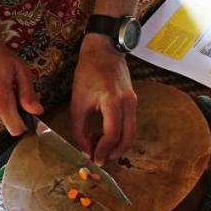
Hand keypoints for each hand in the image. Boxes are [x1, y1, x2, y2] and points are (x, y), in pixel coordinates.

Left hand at [70, 34, 135, 165]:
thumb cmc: (87, 73)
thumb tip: (85, 151)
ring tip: (102, 149)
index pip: (112, 135)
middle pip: (128, 138)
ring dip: (118, 145)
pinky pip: (130, 123)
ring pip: (131, 132)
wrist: (103, 51)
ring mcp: (133, 102)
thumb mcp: (77, 103)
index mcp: (112, 102)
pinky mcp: (133, 101)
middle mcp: (127, 103)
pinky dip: (120, 134)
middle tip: (101, 159)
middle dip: (115, 152)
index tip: (94, 159)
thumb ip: (79, 129)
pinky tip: (106, 135)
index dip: (103, 150)